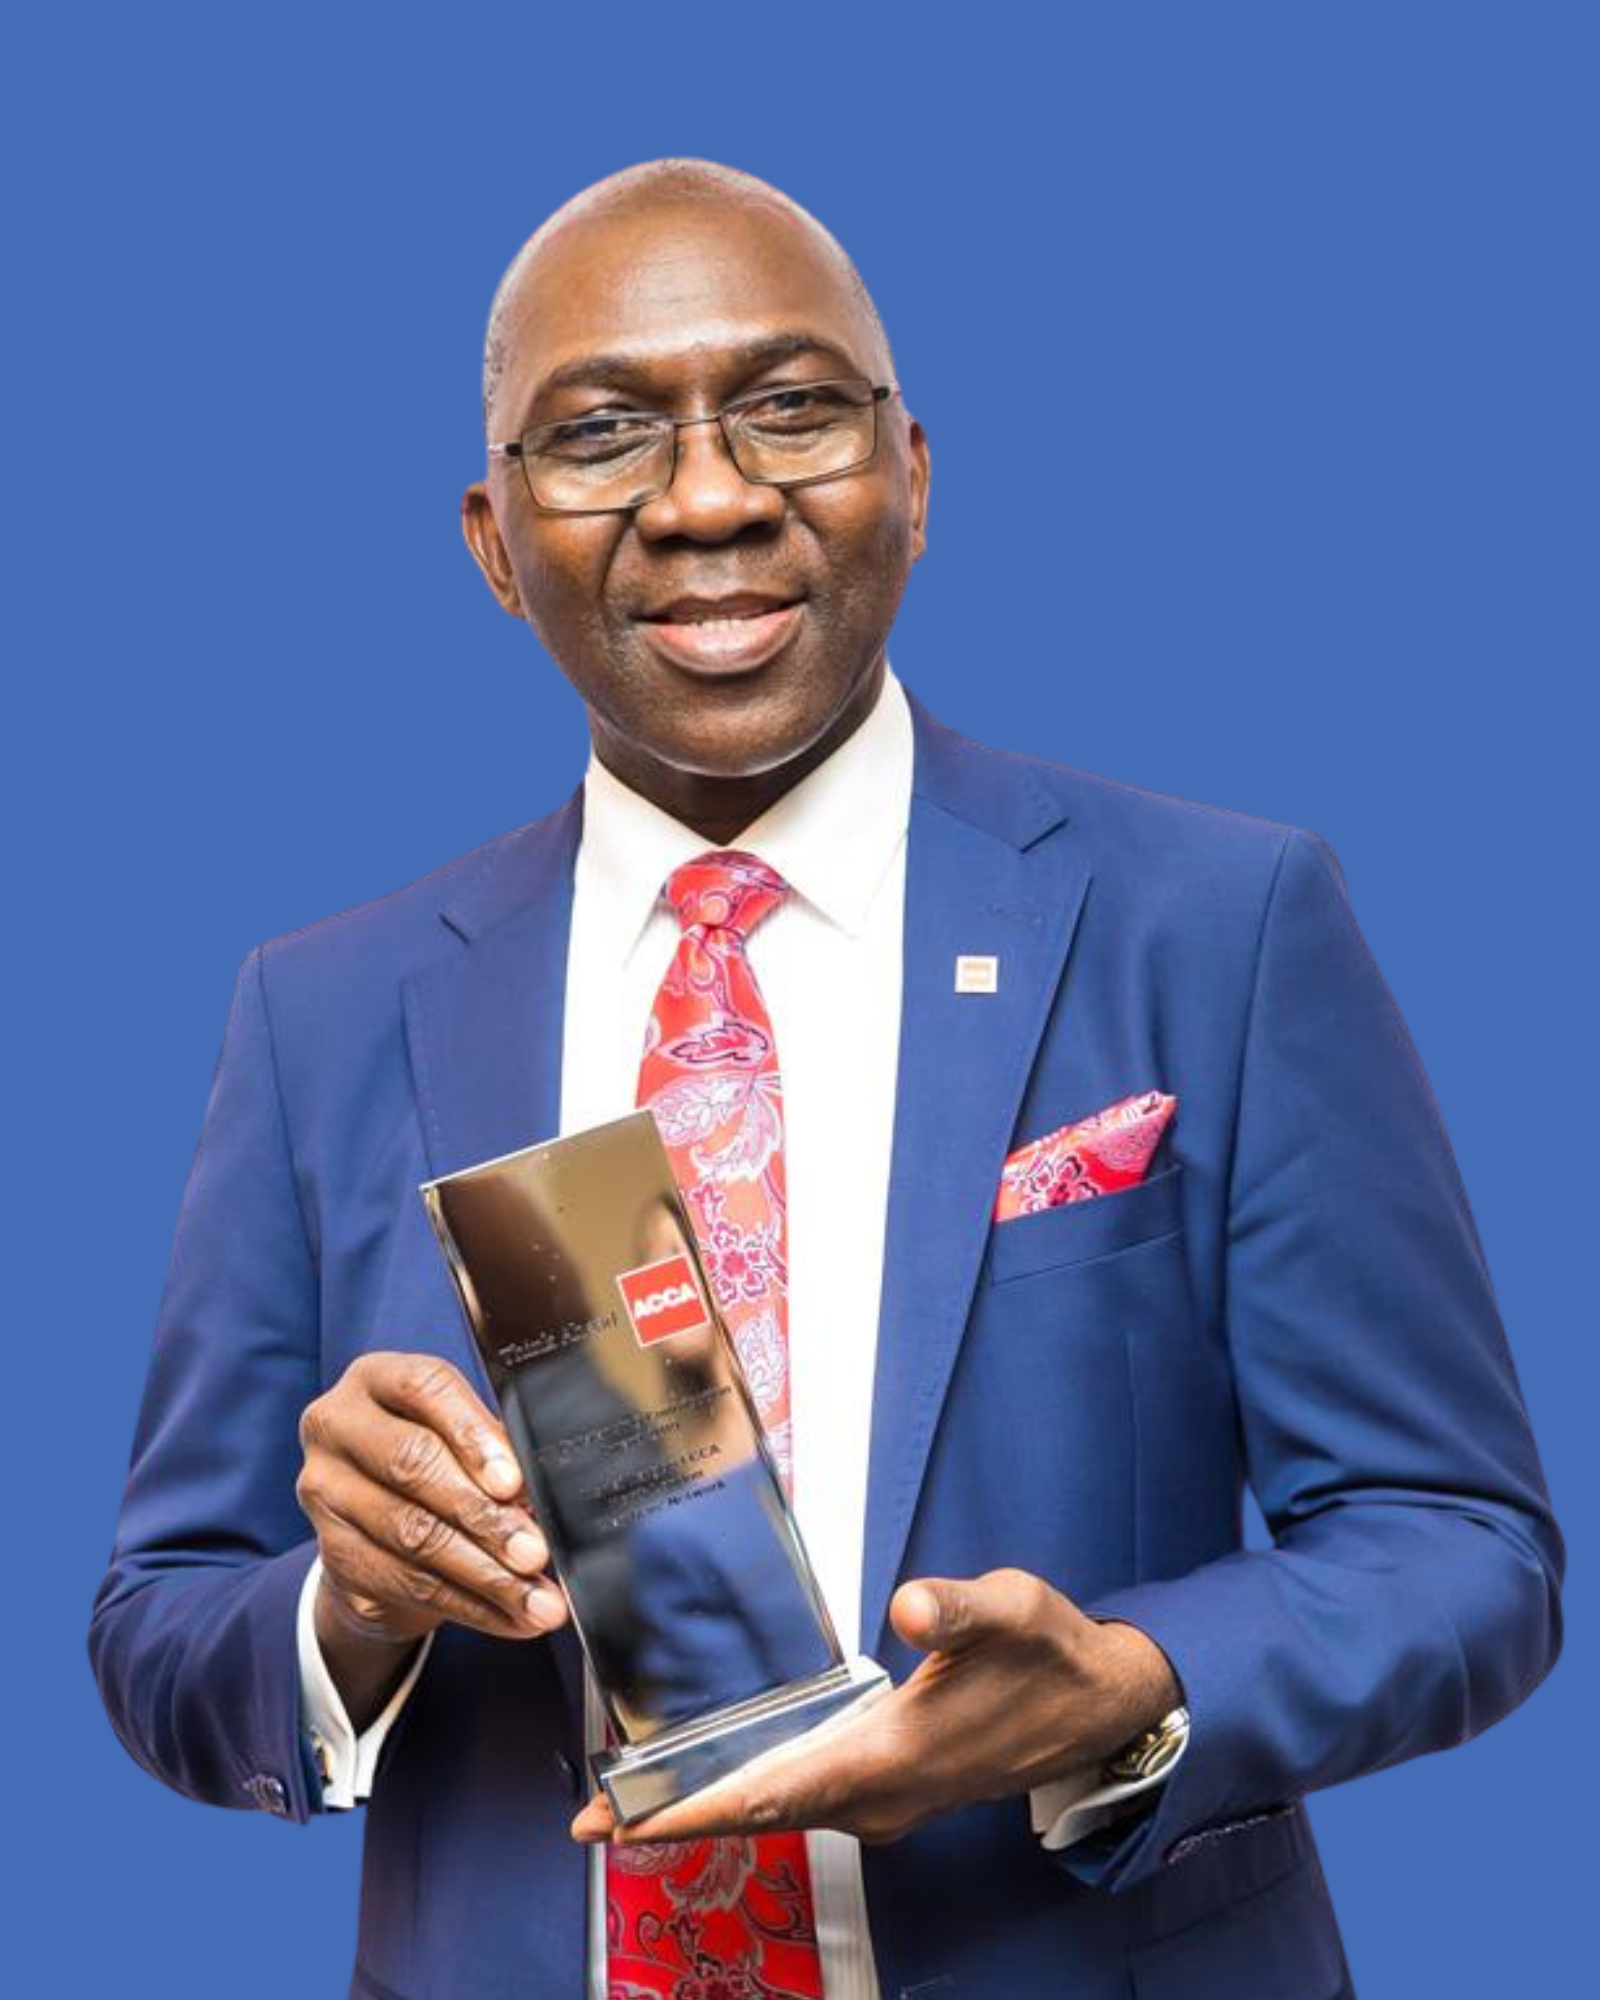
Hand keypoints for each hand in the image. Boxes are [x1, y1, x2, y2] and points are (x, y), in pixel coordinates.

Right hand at [296, 1352, 568, 1653]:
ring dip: (487, 1576)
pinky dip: (470, 1606)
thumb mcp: (459, 1432)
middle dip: (484, 1516)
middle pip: (413, 1466)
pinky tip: (511, 1616)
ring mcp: (326, 1491)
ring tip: (539, 1600)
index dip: (473, 1436)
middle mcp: (337, 1427)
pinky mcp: (332, 1553)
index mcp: (376, 1378)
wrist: (374, 1518)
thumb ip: (494, 1450)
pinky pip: (408, 1584)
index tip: (513, 1482)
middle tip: (535, 1552)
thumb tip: (539, 1496)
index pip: (424, 1390)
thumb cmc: (433, 1454)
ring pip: (413, 1536)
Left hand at [571, 1567, 1179, 1846]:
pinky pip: (807, 1801)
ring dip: (713, 1809)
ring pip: (784, 1811)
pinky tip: (730, 1778)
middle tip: (596, 1822)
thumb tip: (913, 1605)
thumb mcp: (1011, 1610)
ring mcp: (891, 1799)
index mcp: (896, 1756)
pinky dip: (756, 1796)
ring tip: (639, 1804)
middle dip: (679, 1819)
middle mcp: (884, 1794)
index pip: (779, 1789)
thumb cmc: (1050, 1652)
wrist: (1099, 1705)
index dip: (701, 1806)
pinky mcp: (897, 1788)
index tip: (630, 1823)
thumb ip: (960, 1608)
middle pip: (765, 1812)